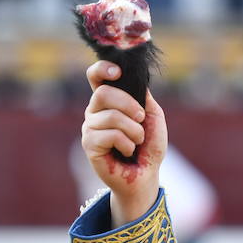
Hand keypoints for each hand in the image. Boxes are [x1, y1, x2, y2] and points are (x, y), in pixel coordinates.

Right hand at [80, 60, 166, 224]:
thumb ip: (142, 97)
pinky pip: (110, 135)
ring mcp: (90, 128)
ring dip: (134, 130)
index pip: (95, 77)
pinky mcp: (90, 145)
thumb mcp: (152, 116)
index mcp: (109, 101)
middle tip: (140, 119)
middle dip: (129, 105)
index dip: (102, 69)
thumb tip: (135, 80)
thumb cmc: (149, 145)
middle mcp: (95, 112)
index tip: (117, 72)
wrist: (147, 173)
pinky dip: (127, 143)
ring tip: (137, 141)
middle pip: (103, 94)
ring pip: (111, 116)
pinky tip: (128, 151)